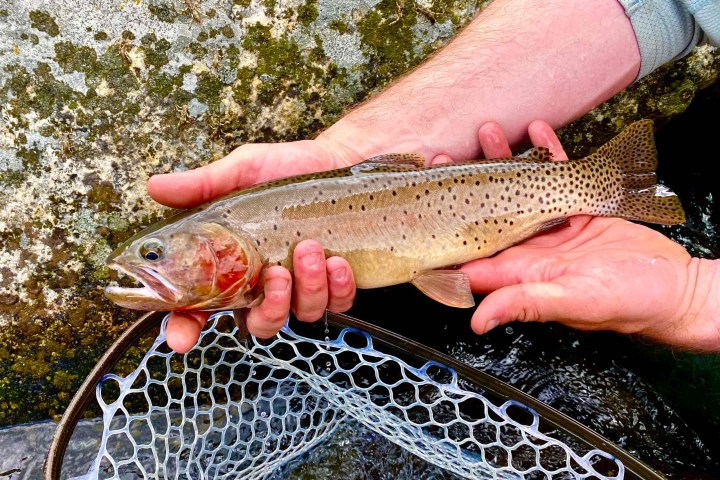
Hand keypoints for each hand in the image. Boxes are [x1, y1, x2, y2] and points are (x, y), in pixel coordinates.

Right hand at [148, 138, 359, 351]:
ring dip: (308, 287)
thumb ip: (203, 184)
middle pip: (260, 324)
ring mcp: (304, 286)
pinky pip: (338, 302)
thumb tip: (154, 186)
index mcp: (233, 264)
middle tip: (276, 273)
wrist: (339, 157)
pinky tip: (338, 260)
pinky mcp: (337, 281)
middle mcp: (266, 283)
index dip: (186, 328)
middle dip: (270, 308)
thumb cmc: (285, 169)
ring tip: (310, 247)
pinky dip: (338, 286)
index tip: (180, 338)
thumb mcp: (243, 170)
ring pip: (302, 314)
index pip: (201, 307)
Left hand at [461, 121, 715, 349]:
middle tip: (443, 153)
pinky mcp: (578, 209)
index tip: (423, 200)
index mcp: (519, 270)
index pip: (469, 251)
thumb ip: (525, 303)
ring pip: (518, 187)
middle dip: (464, 182)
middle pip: (486, 211)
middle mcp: (529, 247)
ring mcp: (552, 225)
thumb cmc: (626, 303)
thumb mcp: (572, 302)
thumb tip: (478, 320)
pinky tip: (536, 129)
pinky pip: (558, 174)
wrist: (672, 289)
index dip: (444, 227)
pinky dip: (547, 151)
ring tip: (486, 131)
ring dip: (502, 159)